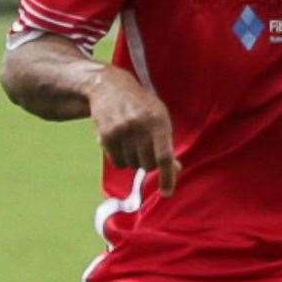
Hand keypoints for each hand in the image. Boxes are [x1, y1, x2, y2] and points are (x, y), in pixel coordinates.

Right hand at [87, 68, 180, 194]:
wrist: (110, 87)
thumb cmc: (141, 106)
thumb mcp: (160, 118)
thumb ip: (167, 143)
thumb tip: (175, 169)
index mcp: (159, 121)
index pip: (164, 156)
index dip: (167, 177)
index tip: (167, 194)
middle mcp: (140, 126)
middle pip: (147, 165)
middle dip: (149, 164)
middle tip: (146, 151)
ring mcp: (122, 130)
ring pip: (132, 165)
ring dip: (134, 160)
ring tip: (132, 142)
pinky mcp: (106, 135)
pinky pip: (117, 162)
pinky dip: (121, 159)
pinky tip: (121, 143)